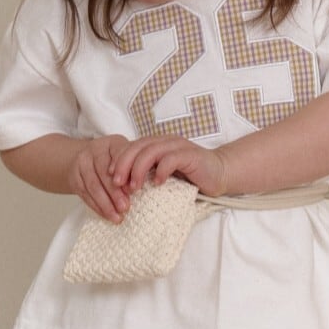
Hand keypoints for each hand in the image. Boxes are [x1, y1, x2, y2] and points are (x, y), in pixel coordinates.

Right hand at [68, 134, 131, 221]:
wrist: (87, 159)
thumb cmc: (114, 161)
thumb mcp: (126, 157)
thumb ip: (134, 167)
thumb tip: (144, 184)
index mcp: (112, 143)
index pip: (119, 155)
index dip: (124, 172)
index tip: (132, 189)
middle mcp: (95, 149)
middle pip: (104, 172)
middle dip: (115, 192)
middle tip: (125, 207)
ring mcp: (82, 162)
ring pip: (93, 185)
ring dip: (105, 203)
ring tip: (117, 217)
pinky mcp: (74, 176)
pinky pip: (84, 194)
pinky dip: (96, 207)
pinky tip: (106, 215)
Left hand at [110, 135, 228, 196]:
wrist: (219, 174)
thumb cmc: (190, 177)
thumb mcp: (163, 175)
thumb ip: (147, 174)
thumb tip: (121, 186)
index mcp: (156, 144)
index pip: (132, 147)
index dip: (118, 160)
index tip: (110, 178)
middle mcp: (165, 141)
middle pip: (138, 147)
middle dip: (124, 165)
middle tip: (117, 183)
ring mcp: (178, 146)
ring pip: (151, 151)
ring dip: (139, 169)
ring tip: (134, 187)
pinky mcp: (191, 155)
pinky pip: (171, 159)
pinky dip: (161, 171)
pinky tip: (157, 184)